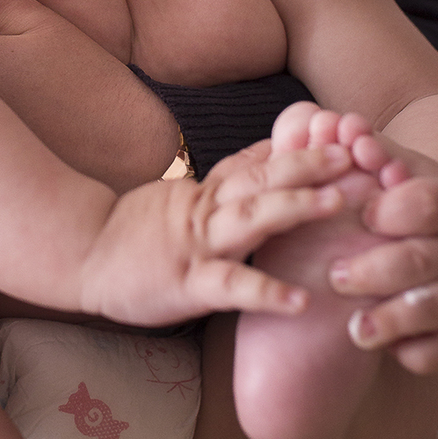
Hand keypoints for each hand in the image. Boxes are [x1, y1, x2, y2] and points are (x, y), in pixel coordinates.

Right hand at [79, 140, 363, 325]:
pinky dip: (266, 293)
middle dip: (312, 165)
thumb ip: (230, 177)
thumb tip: (275, 149)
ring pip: (251, 219)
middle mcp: (208, 210)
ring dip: (296, 208)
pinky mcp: (188, 283)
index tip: (348, 136)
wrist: (79, 255)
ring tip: (338, 204)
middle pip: (264, 179)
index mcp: (210, 192)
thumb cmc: (134, 233)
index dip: (306, 148)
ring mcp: (198, 245)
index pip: (263, 162)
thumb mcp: (185, 197)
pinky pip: (231, 287)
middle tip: (357, 153)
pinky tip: (300, 302)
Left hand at [270, 100, 437, 375]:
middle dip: (382, 269)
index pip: (433, 202)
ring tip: (355, 329)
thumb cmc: (382, 190)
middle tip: (337, 276)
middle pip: (431, 259)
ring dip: (396, 318)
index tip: (363, 213)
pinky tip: (388, 351)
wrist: (426, 226)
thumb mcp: (369, 162)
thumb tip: (321, 122)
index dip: (398, 209)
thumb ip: (341, 143)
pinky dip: (420, 351)